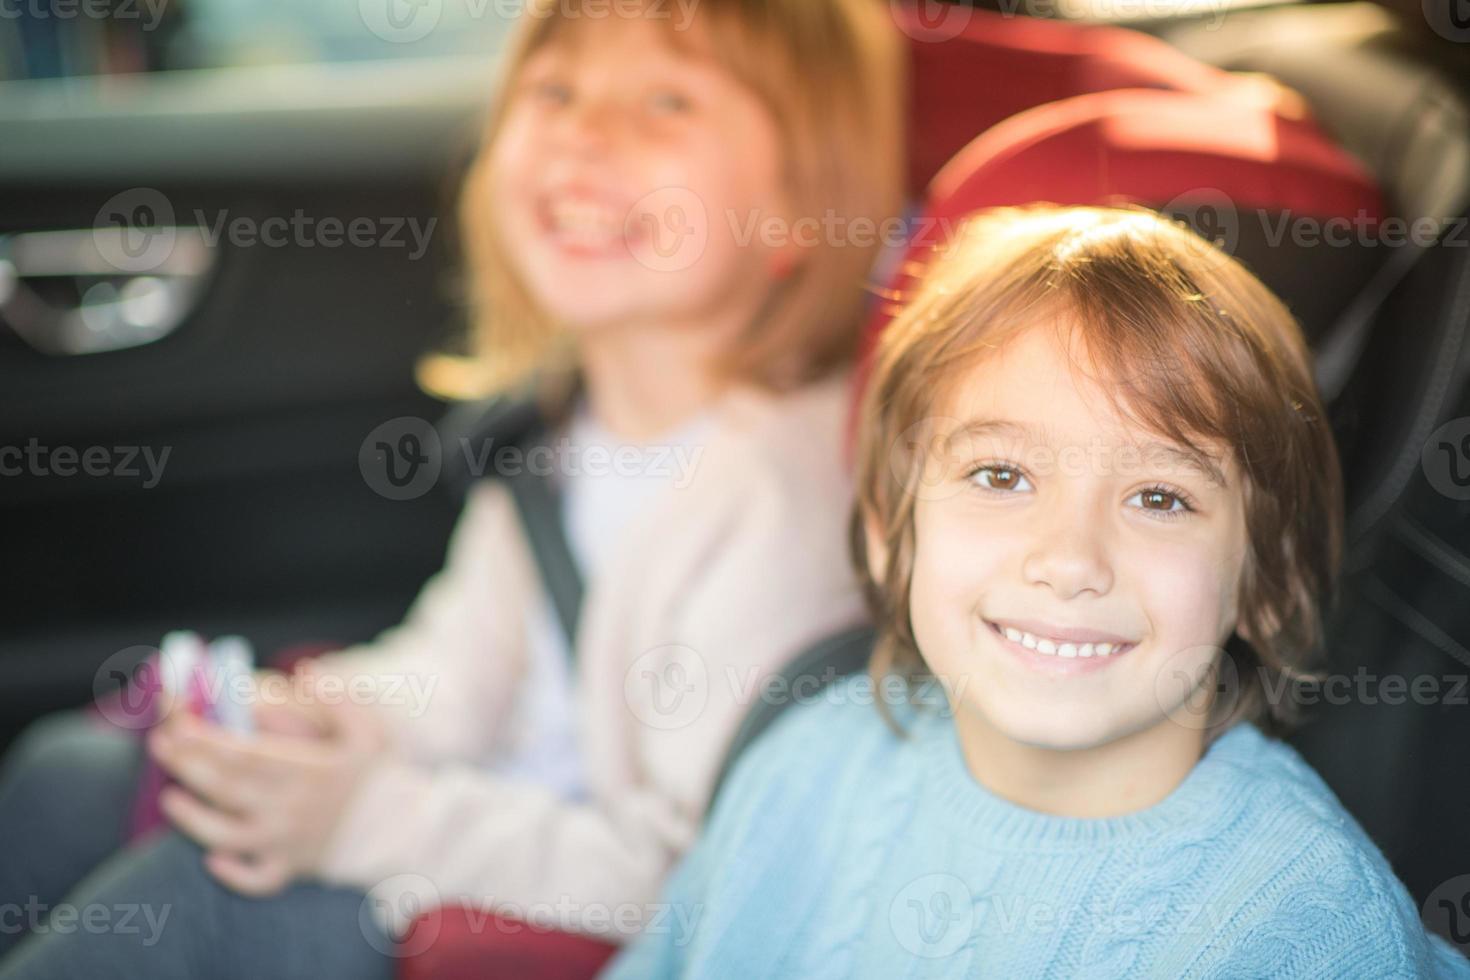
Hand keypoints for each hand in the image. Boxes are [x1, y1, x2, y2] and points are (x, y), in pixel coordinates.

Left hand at [147, 666, 388, 895]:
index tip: (180, 722)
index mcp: (308, 771)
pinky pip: (256, 880)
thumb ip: (335, 697)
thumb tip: (304, 670)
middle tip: (161, 745)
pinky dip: (231, 873)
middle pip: (226, 789)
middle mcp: (292, 809)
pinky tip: (211, 858)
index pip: (246, 754)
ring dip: (192, 819)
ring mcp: (289, 842)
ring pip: (227, 836)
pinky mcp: (291, 868)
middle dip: (188, 765)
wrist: (401, 828)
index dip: (208, 739)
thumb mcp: (366, 728)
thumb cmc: (378, 772)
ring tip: (171, 797)